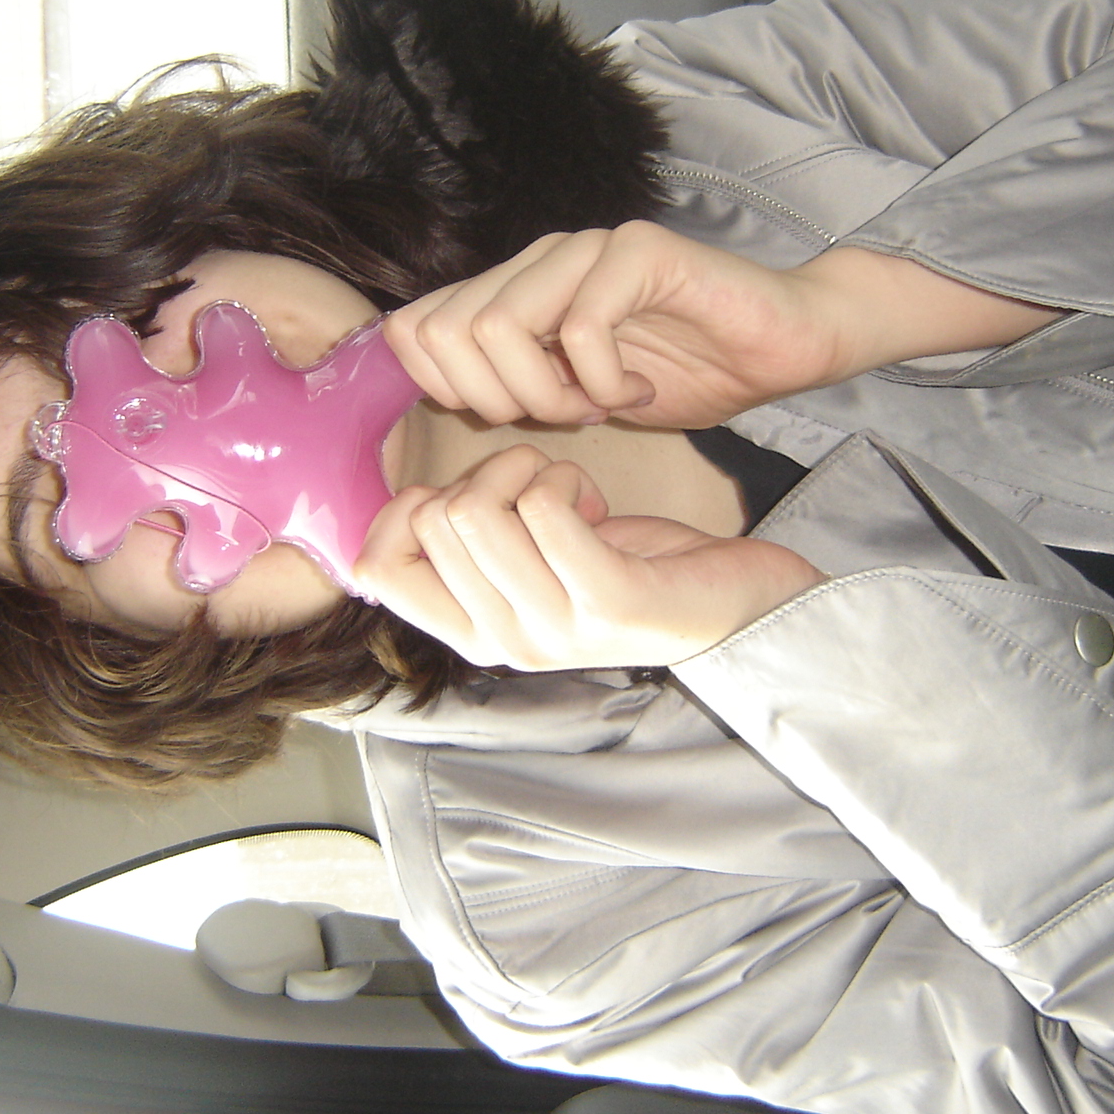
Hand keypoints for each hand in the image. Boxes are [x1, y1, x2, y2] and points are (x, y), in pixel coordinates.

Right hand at [355, 446, 823, 670]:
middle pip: (434, 519)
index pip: (376, 567)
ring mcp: (553, 631)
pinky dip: (565, 478)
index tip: (470, 498)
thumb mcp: (529, 562)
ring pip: (477, 508)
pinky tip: (598, 501)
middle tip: (542, 490)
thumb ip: (469, 544)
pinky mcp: (607, 603)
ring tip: (570, 492)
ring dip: (526, 469)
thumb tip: (404, 505)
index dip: (407, 508)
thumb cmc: (628, 566)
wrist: (738, 602)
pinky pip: (542, 506)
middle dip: (485, 474)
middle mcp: (504, 643)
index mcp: (473, 634)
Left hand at [384, 221, 1062, 428]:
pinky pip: (579, 328)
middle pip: (447, 332)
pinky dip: (603, 382)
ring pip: (500, 325)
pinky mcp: (639, 251)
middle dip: (495, 400)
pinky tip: (640, 392)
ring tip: (597, 407)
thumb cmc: (684, 372)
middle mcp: (539, 258)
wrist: (782, 344)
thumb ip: (514, 386)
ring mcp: (586, 248)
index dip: (446, 391)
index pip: (415, 326)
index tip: (512, 420)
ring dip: (545, 393)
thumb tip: (445, 402)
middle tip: (562, 418)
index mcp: (514, 287)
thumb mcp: (575, 394)